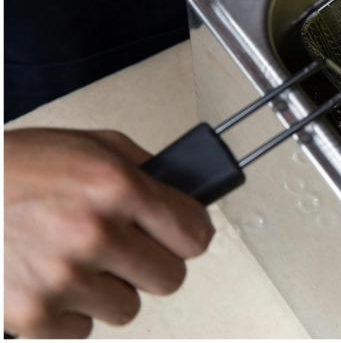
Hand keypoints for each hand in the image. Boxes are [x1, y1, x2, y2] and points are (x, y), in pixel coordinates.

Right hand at [4, 128, 214, 337]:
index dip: (188, 235)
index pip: (194, 234)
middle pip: (170, 277)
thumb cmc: (18, 167)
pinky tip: (51, 280)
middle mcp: (95, 233)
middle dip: (152, 263)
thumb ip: (143, 169)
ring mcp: (63, 278)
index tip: (180, 235)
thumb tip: (185, 195)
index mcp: (117, 186)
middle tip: (126, 248)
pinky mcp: (32, 315)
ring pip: (128, 307)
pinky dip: (71, 312)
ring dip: (111, 288)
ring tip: (78, 260)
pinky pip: (84, 330)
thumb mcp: (90, 145)